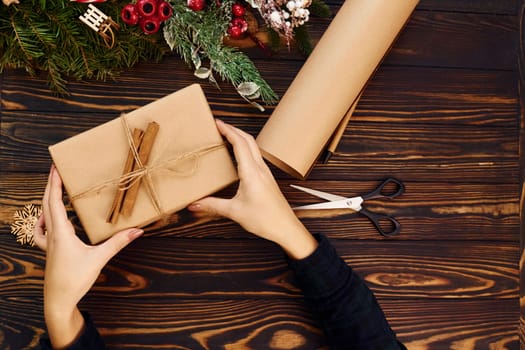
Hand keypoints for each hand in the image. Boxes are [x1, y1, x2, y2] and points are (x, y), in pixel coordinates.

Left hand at [34, 166, 142, 348]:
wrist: (59, 300)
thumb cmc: (75, 280)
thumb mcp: (99, 259)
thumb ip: (118, 243)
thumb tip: (137, 230)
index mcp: (62, 233)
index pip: (55, 202)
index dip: (54, 184)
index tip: (55, 168)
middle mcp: (52, 235)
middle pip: (46, 204)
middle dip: (50, 186)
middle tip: (54, 170)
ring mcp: (48, 243)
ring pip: (42, 216)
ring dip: (46, 200)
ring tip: (53, 190)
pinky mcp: (49, 251)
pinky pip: (42, 231)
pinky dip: (43, 221)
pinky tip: (49, 221)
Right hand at [188, 120, 316, 258]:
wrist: (286, 228)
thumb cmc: (265, 220)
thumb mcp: (234, 212)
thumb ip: (212, 206)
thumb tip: (194, 204)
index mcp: (251, 172)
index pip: (239, 143)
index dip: (227, 130)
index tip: (216, 122)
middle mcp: (260, 168)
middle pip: (248, 140)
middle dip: (233, 129)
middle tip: (218, 125)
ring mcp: (265, 172)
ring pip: (253, 147)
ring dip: (240, 137)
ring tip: (226, 136)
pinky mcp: (267, 178)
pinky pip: (256, 156)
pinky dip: (245, 149)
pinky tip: (238, 155)